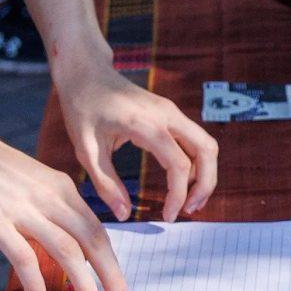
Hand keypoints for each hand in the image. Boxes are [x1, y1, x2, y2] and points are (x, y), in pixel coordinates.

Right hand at [0, 117, 130, 290]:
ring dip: (83, 285)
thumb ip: (52, 209)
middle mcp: (50, 199)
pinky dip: (36, 285)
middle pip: (93, 240)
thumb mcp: (34, 183)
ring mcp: (24, 212)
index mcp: (62, 189)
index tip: (119, 286)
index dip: (111, 260)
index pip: (97, 229)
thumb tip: (68, 242)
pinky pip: (25, 259)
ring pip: (68, 251)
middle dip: (110, 275)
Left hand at [54, 63, 219, 227]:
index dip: (178, 195)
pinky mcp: (170, 113)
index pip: (178, 164)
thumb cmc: (83, 109)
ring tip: (188, 201)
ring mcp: (171, 111)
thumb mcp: (86, 150)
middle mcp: (167, 115)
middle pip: (207, 149)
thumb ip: (106, 184)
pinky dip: (195, 163)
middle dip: (206, 183)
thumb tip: (124, 215)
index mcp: (146, 124)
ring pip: (206, 144)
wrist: (86, 74)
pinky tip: (180, 182)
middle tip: (190, 210)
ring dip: (204, 173)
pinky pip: (194, 139)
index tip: (167, 217)